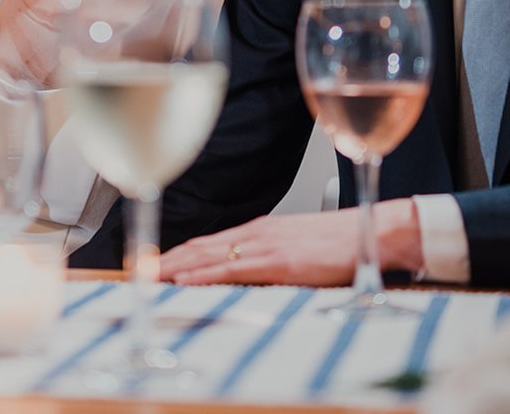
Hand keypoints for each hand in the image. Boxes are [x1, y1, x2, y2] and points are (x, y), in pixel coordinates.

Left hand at [160, 200, 422, 286]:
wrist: (371, 231)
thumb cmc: (342, 241)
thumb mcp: (298, 247)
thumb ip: (273, 256)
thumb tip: (254, 271)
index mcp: (261, 230)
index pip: (209, 242)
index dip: (179, 254)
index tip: (156, 264)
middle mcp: (256, 233)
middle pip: (200, 247)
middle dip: (167, 260)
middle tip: (139, 271)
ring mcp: (264, 245)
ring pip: (208, 256)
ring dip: (175, 267)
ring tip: (149, 277)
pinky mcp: (276, 260)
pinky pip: (231, 268)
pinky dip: (203, 274)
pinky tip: (184, 280)